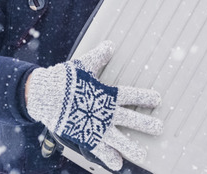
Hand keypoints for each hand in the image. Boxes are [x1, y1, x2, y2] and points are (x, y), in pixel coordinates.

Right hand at [25, 41, 162, 170]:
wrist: (46, 96)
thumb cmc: (65, 79)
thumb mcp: (84, 65)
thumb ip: (98, 57)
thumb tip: (110, 45)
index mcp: (107, 94)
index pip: (131, 96)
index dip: (145, 97)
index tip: (158, 100)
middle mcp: (105, 112)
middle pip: (131, 119)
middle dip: (146, 124)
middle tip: (160, 128)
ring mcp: (96, 126)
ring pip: (119, 140)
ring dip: (132, 148)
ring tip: (143, 156)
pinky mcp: (85, 136)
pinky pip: (99, 150)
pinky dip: (108, 158)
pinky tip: (118, 165)